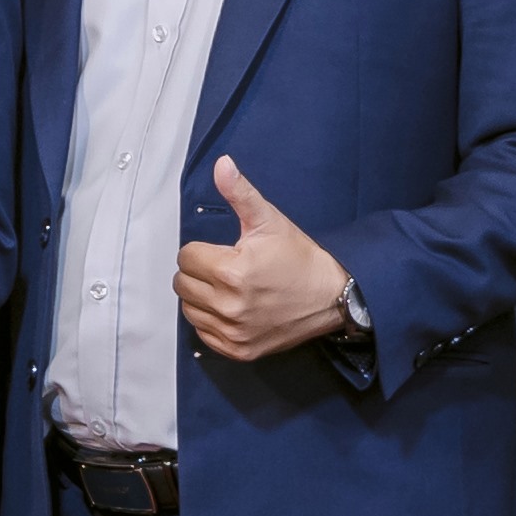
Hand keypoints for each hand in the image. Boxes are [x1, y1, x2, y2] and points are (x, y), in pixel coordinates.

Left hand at [176, 156, 355, 361]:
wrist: (332, 296)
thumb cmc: (300, 258)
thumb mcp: (270, 221)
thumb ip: (240, 193)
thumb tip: (221, 165)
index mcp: (232, 272)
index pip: (186, 257)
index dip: (202, 250)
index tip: (223, 251)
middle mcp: (230, 306)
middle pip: (183, 284)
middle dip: (199, 272)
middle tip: (225, 268)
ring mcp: (234, 331)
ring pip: (189, 309)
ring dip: (201, 297)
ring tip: (227, 288)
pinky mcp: (239, 350)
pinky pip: (203, 334)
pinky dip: (211, 321)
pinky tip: (231, 308)